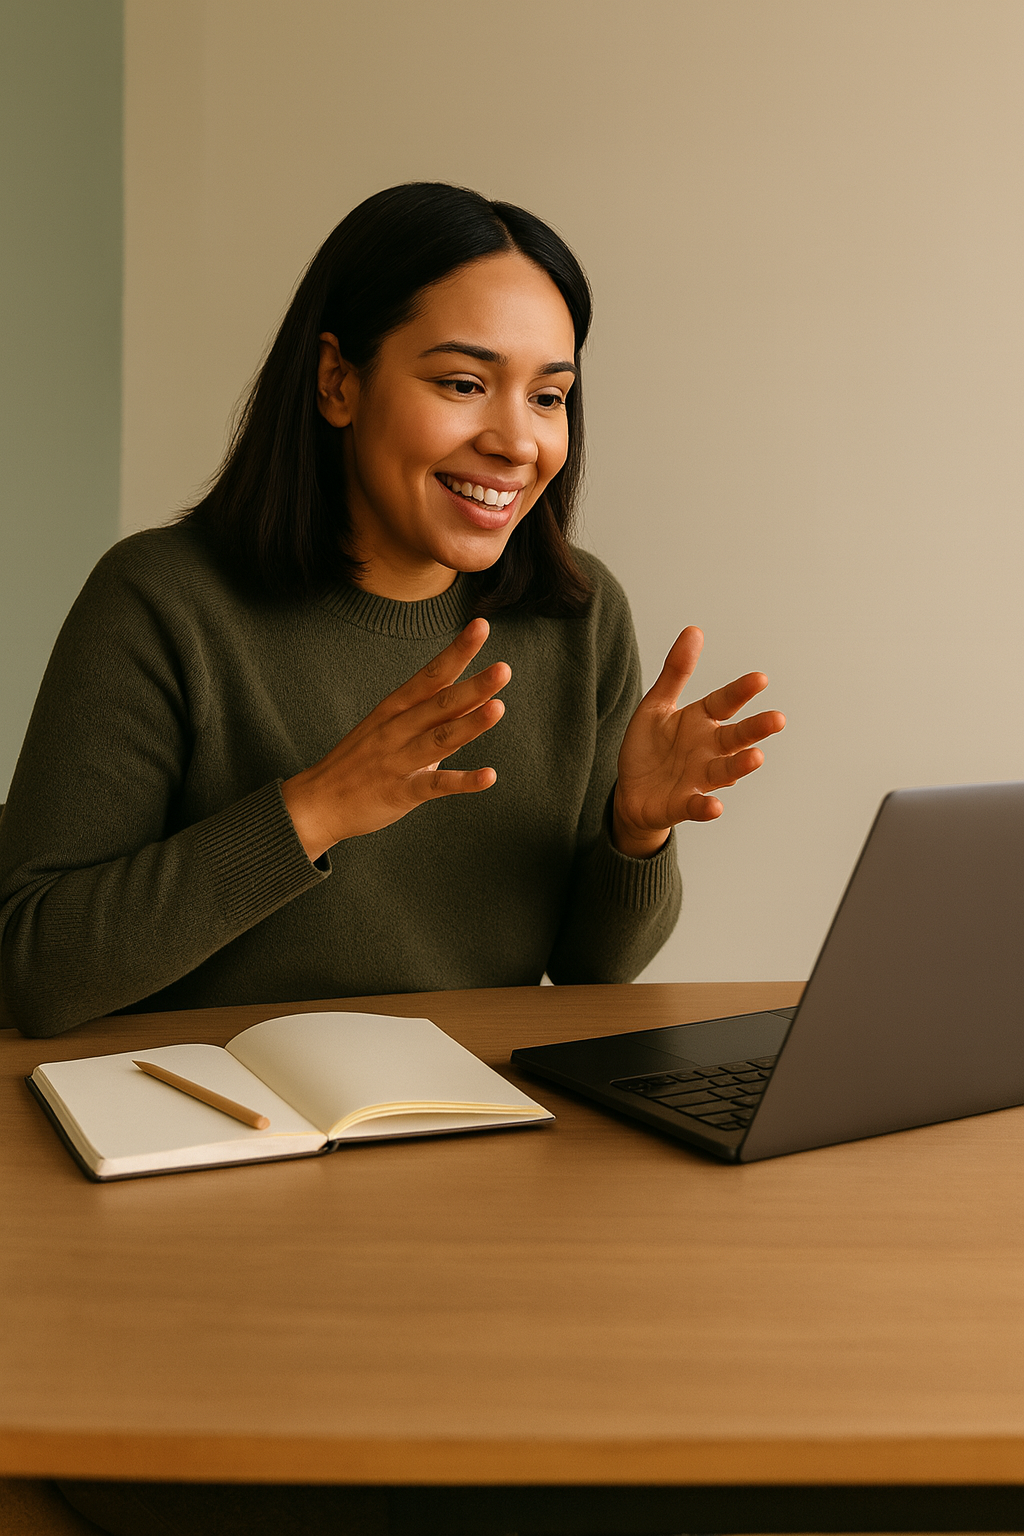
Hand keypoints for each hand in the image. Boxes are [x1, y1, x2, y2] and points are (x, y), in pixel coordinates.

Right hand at [282, 618, 508, 861]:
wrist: (316, 802)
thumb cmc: (359, 762)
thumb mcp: (392, 729)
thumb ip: (437, 718)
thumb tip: (478, 700)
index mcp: (395, 708)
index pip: (431, 674)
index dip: (457, 651)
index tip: (481, 626)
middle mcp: (396, 729)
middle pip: (439, 704)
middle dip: (472, 686)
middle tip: (504, 669)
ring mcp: (396, 760)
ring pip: (439, 739)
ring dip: (470, 724)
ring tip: (499, 708)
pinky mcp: (399, 792)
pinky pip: (434, 786)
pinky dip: (462, 781)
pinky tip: (489, 776)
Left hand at [612, 626, 784, 857]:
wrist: (632, 792)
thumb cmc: (650, 747)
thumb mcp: (657, 705)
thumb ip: (676, 672)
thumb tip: (694, 630)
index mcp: (702, 721)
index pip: (725, 703)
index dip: (741, 692)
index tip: (760, 679)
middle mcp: (708, 749)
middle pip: (736, 737)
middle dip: (756, 729)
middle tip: (777, 719)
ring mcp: (698, 778)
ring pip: (724, 770)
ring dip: (740, 765)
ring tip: (756, 758)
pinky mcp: (683, 804)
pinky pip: (696, 805)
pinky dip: (706, 807)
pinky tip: (715, 805)